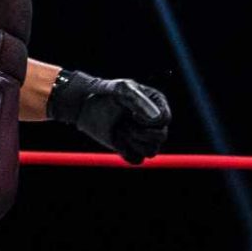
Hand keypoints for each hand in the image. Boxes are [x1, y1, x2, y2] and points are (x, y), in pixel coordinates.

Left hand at [48, 68, 172, 162]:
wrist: (86, 106)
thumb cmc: (106, 93)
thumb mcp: (121, 90)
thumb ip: (140, 101)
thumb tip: (157, 118)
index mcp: (157, 103)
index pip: (165, 119)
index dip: (149, 121)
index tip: (132, 114)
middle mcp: (154, 122)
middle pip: (161, 137)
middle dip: (139, 132)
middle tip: (123, 124)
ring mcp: (145, 137)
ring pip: (151, 151)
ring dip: (132, 142)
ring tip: (119, 129)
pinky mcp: (132, 149)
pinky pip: (137, 160)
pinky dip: (125, 152)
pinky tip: (117, 138)